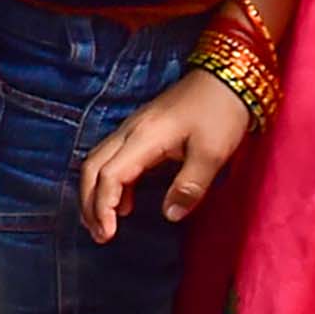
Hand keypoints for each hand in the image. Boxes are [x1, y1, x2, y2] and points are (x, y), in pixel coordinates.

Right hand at [77, 68, 253, 240]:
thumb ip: (190, 186)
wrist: (225, 78)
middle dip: (89, 203)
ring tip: (103, 224)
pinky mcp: (140, 131)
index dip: (104, 206)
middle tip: (100, 235)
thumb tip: (169, 215)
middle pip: (91, 168)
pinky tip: (124, 203)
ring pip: (97, 162)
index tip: (110, 234)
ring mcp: (132, 129)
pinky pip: (112, 159)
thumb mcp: (213, 153)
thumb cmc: (220, 113)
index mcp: (144, 138)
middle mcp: (129, 132)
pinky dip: (109, 184)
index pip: (109, 175)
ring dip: (94, 194)